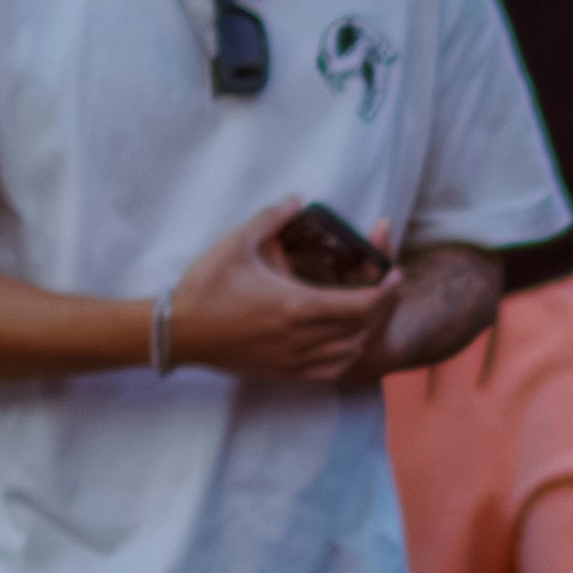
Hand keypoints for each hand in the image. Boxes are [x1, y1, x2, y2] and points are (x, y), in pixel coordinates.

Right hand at [162, 196, 403, 385]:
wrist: (178, 332)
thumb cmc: (205, 286)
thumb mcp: (237, 243)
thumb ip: (271, 218)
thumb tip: (296, 199)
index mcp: (296, 306)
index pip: (359, 305)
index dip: (385, 291)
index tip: (394, 275)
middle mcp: (300, 338)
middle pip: (361, 330)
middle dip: (382, 309)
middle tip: (387, 289)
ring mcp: (292, 360)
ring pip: (348, 354)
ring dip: (365, 334)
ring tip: (369, 312)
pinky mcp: (282, 373)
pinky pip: (328, 372)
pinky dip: (345, 357)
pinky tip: (344, 342)